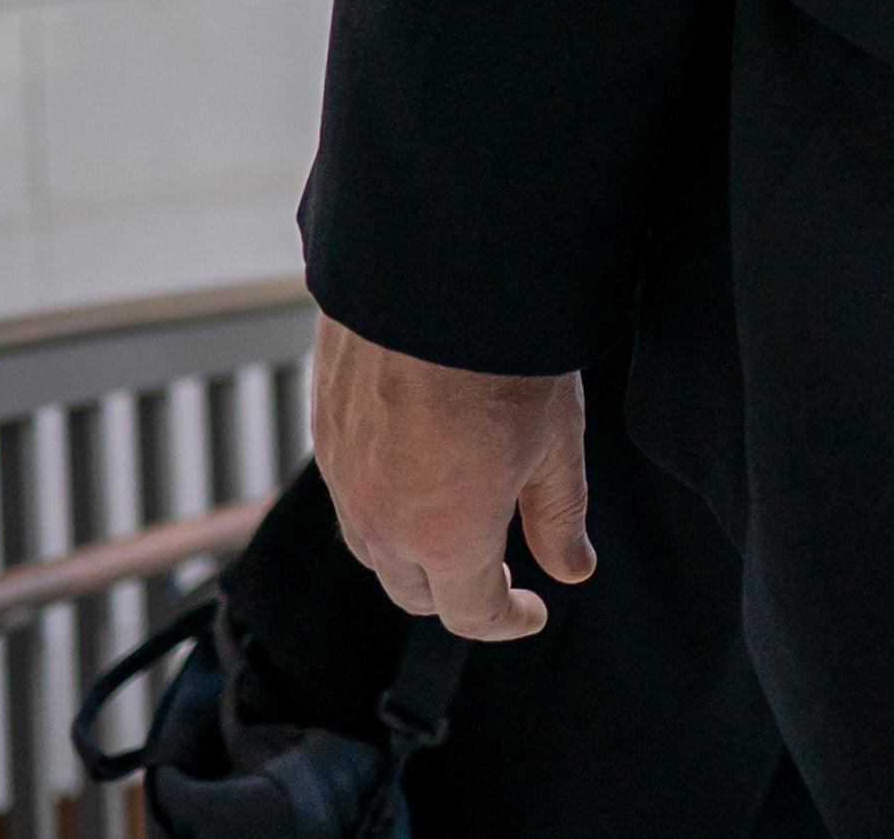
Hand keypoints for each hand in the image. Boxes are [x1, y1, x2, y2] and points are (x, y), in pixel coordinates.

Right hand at [309, 317, 593, 640]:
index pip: (471, 614)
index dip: (508, 620)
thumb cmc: (507, 354)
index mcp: (446, 536)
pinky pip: (349, 495)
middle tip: (500, 568)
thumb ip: (560, 515)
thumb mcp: (556, 440)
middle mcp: (382, 521)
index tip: (533, 609)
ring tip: (458, 519)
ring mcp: (342, 478)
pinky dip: (382, 503)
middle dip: (457, 592)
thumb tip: (571, 570)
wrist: (434, 274)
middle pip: (413, 591)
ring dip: (413, 552)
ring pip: (373, 547)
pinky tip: (417, 468)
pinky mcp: (322, 434)